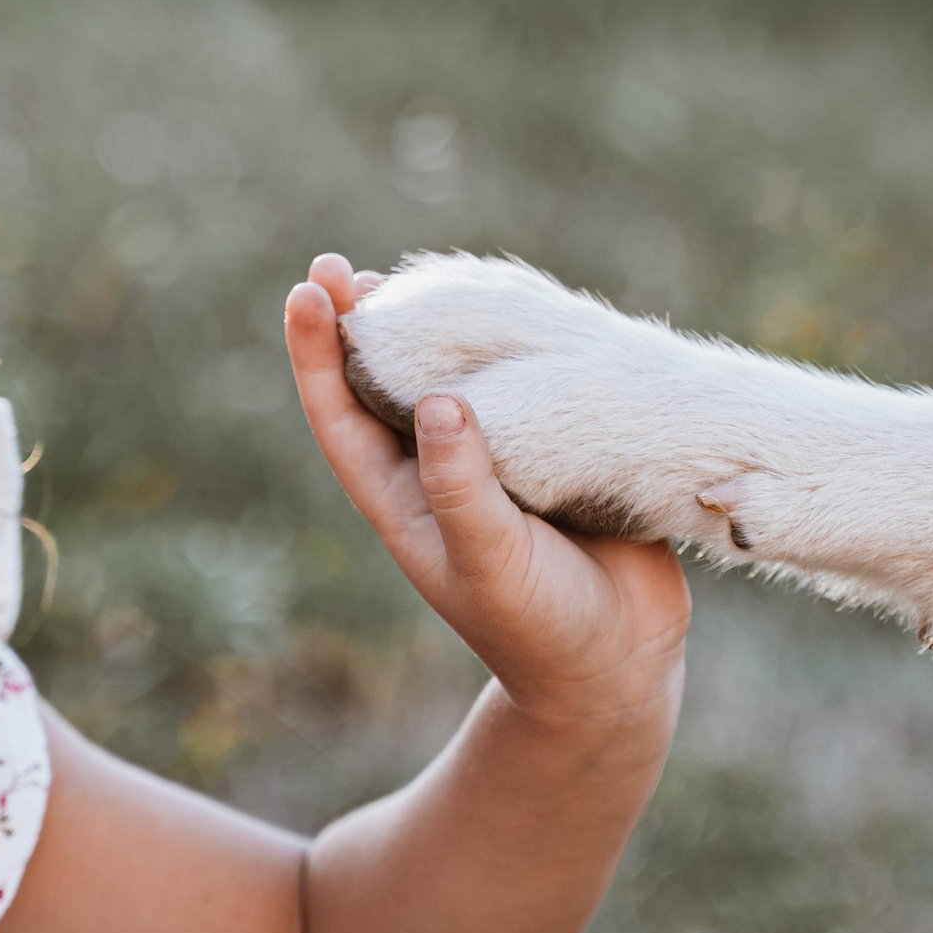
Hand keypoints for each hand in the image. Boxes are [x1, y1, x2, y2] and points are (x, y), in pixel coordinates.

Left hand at [285, 254, 689, 726]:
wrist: (622, 665)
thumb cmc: (542, 627)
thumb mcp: (490, 562)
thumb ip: (462, 487)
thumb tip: (436, 399)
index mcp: (404, 500)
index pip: (341, 415)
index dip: (318, 353)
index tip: (310, 291)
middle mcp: (442, 472)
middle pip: (387, 382)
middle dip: (366, 324)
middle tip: (347, 267)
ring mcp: (500, 460)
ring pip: (458, 375)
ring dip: (439, 327)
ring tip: (424, 274)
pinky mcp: (558, 452)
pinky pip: (529, 385)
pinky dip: (517, 345)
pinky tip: (521, 307)